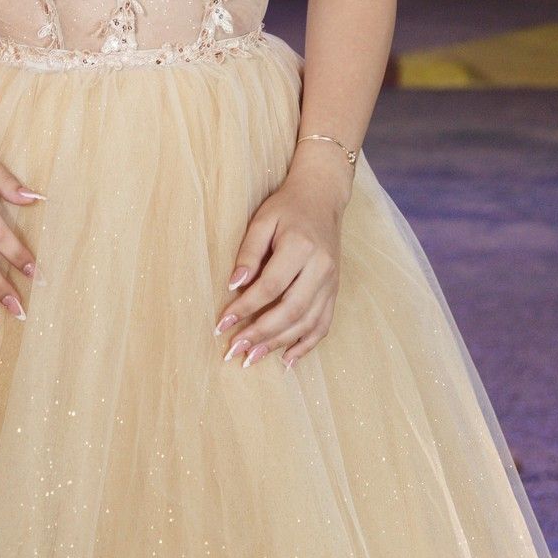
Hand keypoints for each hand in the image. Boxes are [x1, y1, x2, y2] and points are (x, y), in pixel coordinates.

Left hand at [213, 163, 348, 370]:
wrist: (322, 197)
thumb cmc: (287, 207)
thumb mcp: (262, 220)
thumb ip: (248, 252)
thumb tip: (233, 285)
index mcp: (300, 247)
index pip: (270, 286)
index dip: (245, 307)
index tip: (222, 324)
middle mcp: (321, 267)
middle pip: (290, 310)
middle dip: (261, 334)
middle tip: (235, 351)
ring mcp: (332, 281)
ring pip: (307, 322)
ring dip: (279, 344)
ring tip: (253, 358)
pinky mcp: (335, 290)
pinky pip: (323, 324)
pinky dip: (306, 345)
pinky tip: (287, 360)